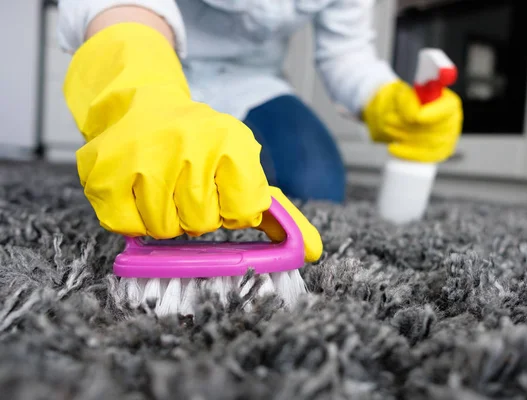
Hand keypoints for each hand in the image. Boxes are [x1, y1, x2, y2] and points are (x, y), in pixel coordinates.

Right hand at [63, 22, 321, 261]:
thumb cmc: (199, 146)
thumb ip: (279, 213)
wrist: (140, 106)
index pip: (245, 210)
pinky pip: (127, 227)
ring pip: (164, 228)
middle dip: (197, 215)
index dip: (233, 210)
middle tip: (187, 187)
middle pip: (203, 222)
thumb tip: (311, 252)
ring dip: (165, 219)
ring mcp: (144, 155)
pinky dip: (133, 220)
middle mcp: (190, 141)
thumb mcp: (243, 166)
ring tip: (162, 186)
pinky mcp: (104, 172)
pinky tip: (137, 191)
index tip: (222, 192)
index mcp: (232, 140)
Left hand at [362, 79, 462, 162]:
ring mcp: (448, 138)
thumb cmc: (403, 103)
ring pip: (429, 142)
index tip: (417, 117)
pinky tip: (392, 148)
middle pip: (437, 127)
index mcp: (447, 101)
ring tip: (388, 128)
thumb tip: (414, 115)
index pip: (448, 108)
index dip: (434, 113)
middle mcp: (452, 120)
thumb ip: (408, 100)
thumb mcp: (402, 95)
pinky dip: (407, 152)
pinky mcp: (439, 153)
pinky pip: (426, 156)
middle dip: (410, 125)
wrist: (399, 116)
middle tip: (388, 120)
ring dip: (405, 136)